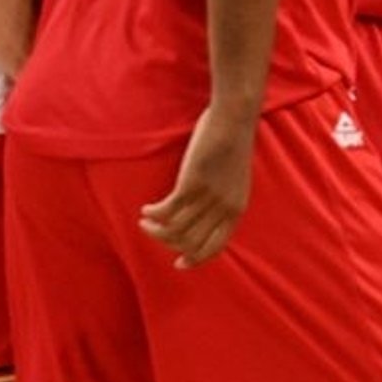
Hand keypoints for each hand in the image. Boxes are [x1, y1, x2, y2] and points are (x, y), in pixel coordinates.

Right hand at [140, 106, 255, 268]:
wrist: (234, 119)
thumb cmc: (233, 143)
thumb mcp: (235, 178)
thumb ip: (224, 198)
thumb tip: (205, 214)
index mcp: (236, 209)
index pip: (215, 247)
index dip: (195, 259)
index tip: (179, 262)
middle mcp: (223, 208)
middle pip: (190, 243)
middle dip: (169, 244)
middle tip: (153, 233)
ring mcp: (208, 197)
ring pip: (175, 230)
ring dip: (155, 230)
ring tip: (144, 222)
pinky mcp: (192, 183)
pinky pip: (167, 211)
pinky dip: (153, 215)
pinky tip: (145, 210)